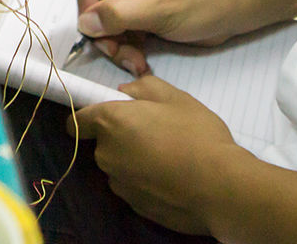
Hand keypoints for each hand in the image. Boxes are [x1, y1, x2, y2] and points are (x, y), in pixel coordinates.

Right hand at [72, 0, 254, 74]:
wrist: (238, 9)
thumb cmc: (203, 0)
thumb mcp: (158, 10)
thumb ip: (118, 16)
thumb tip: (84, 23)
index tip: (96, 27)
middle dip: (104, 29)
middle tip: (118, 53)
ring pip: (106, 17)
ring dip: (116, 43)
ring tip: (135, 62)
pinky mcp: (143, 7)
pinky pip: (122, 26)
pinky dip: (127, 45)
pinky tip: (140, 61)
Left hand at [74, 76, 242, 234]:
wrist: (219, 188)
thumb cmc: (195, 134)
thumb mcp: (175, 97)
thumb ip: (144, 88)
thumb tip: (125, 93)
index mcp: (111, 122)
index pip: (77, 120)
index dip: (88, 115)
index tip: (105, 114)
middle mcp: (107, 155)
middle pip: (102, 143)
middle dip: (120, 137)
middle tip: (152, 131)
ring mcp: (121, 186)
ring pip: (118, 167)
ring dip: (132, 160)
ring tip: (166, 157)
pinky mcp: (135, 207)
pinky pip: (132, 187)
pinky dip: (144, 181)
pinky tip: (170, 178)